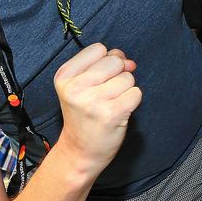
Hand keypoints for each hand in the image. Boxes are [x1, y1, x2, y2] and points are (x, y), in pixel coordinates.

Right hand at [52, 45, 142, 178]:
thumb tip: (130, 61)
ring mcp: (93, 101)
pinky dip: (132, 102)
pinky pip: (136, 93)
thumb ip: (105, 65)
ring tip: (110, 104)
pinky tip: (119, 112)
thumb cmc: (84, 114)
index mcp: (65, 75)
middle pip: (116, 61)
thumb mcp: (82, 85)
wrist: (80, 151)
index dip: (106, 61)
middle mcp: (76, 87)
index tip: (99, 79)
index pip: (99, 49)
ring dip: (125, 90)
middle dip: (118, 75)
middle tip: (105, 94)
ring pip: (128, 77)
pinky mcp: (112, 114)